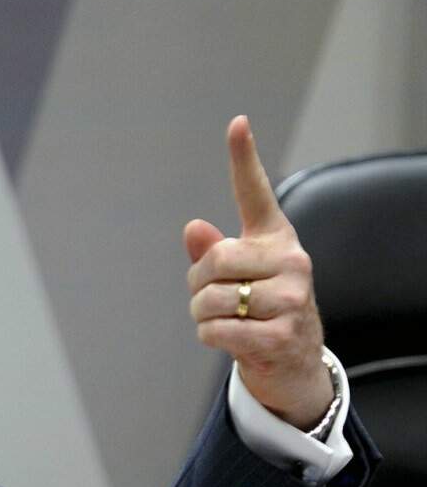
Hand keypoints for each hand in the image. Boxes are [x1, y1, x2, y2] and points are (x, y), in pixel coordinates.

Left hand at [184, 116, 331, 429]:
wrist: (293, 363)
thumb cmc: (257, 311)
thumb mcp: (234, 278)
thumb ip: (210, 253)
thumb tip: (193, 228)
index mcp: (276, 240)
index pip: (256, 194)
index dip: (243, 158)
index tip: (236, 123)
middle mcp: (291, 261)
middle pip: (212, 259)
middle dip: (197, 284)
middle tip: (212, 300)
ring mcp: (291, 298)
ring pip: (209, 298)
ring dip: (202, 315)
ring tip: (226, 321)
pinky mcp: (281, 334)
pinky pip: (215, 329)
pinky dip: (209, 337)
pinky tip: (231, 340)